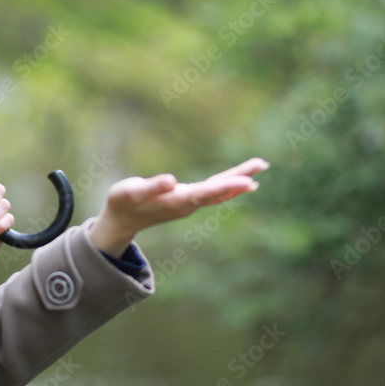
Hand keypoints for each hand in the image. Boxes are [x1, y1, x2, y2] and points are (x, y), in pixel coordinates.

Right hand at [89, 157, 268, 257]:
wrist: (122, 221)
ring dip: (238, 180)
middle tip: (262, 164)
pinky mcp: (187, 200)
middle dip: (240, 178)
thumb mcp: (131, 193)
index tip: (247, 181)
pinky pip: (214, 192)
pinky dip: (229, 185)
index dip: (227, 186)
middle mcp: (187, 204)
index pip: (207, 192)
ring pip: (219, 190)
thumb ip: (151, 188)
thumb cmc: (123, 203)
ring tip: (259, 167)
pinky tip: (241, 182)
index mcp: (176, 201)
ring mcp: (189, 204)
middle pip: (219, 190)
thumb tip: (171, 181)